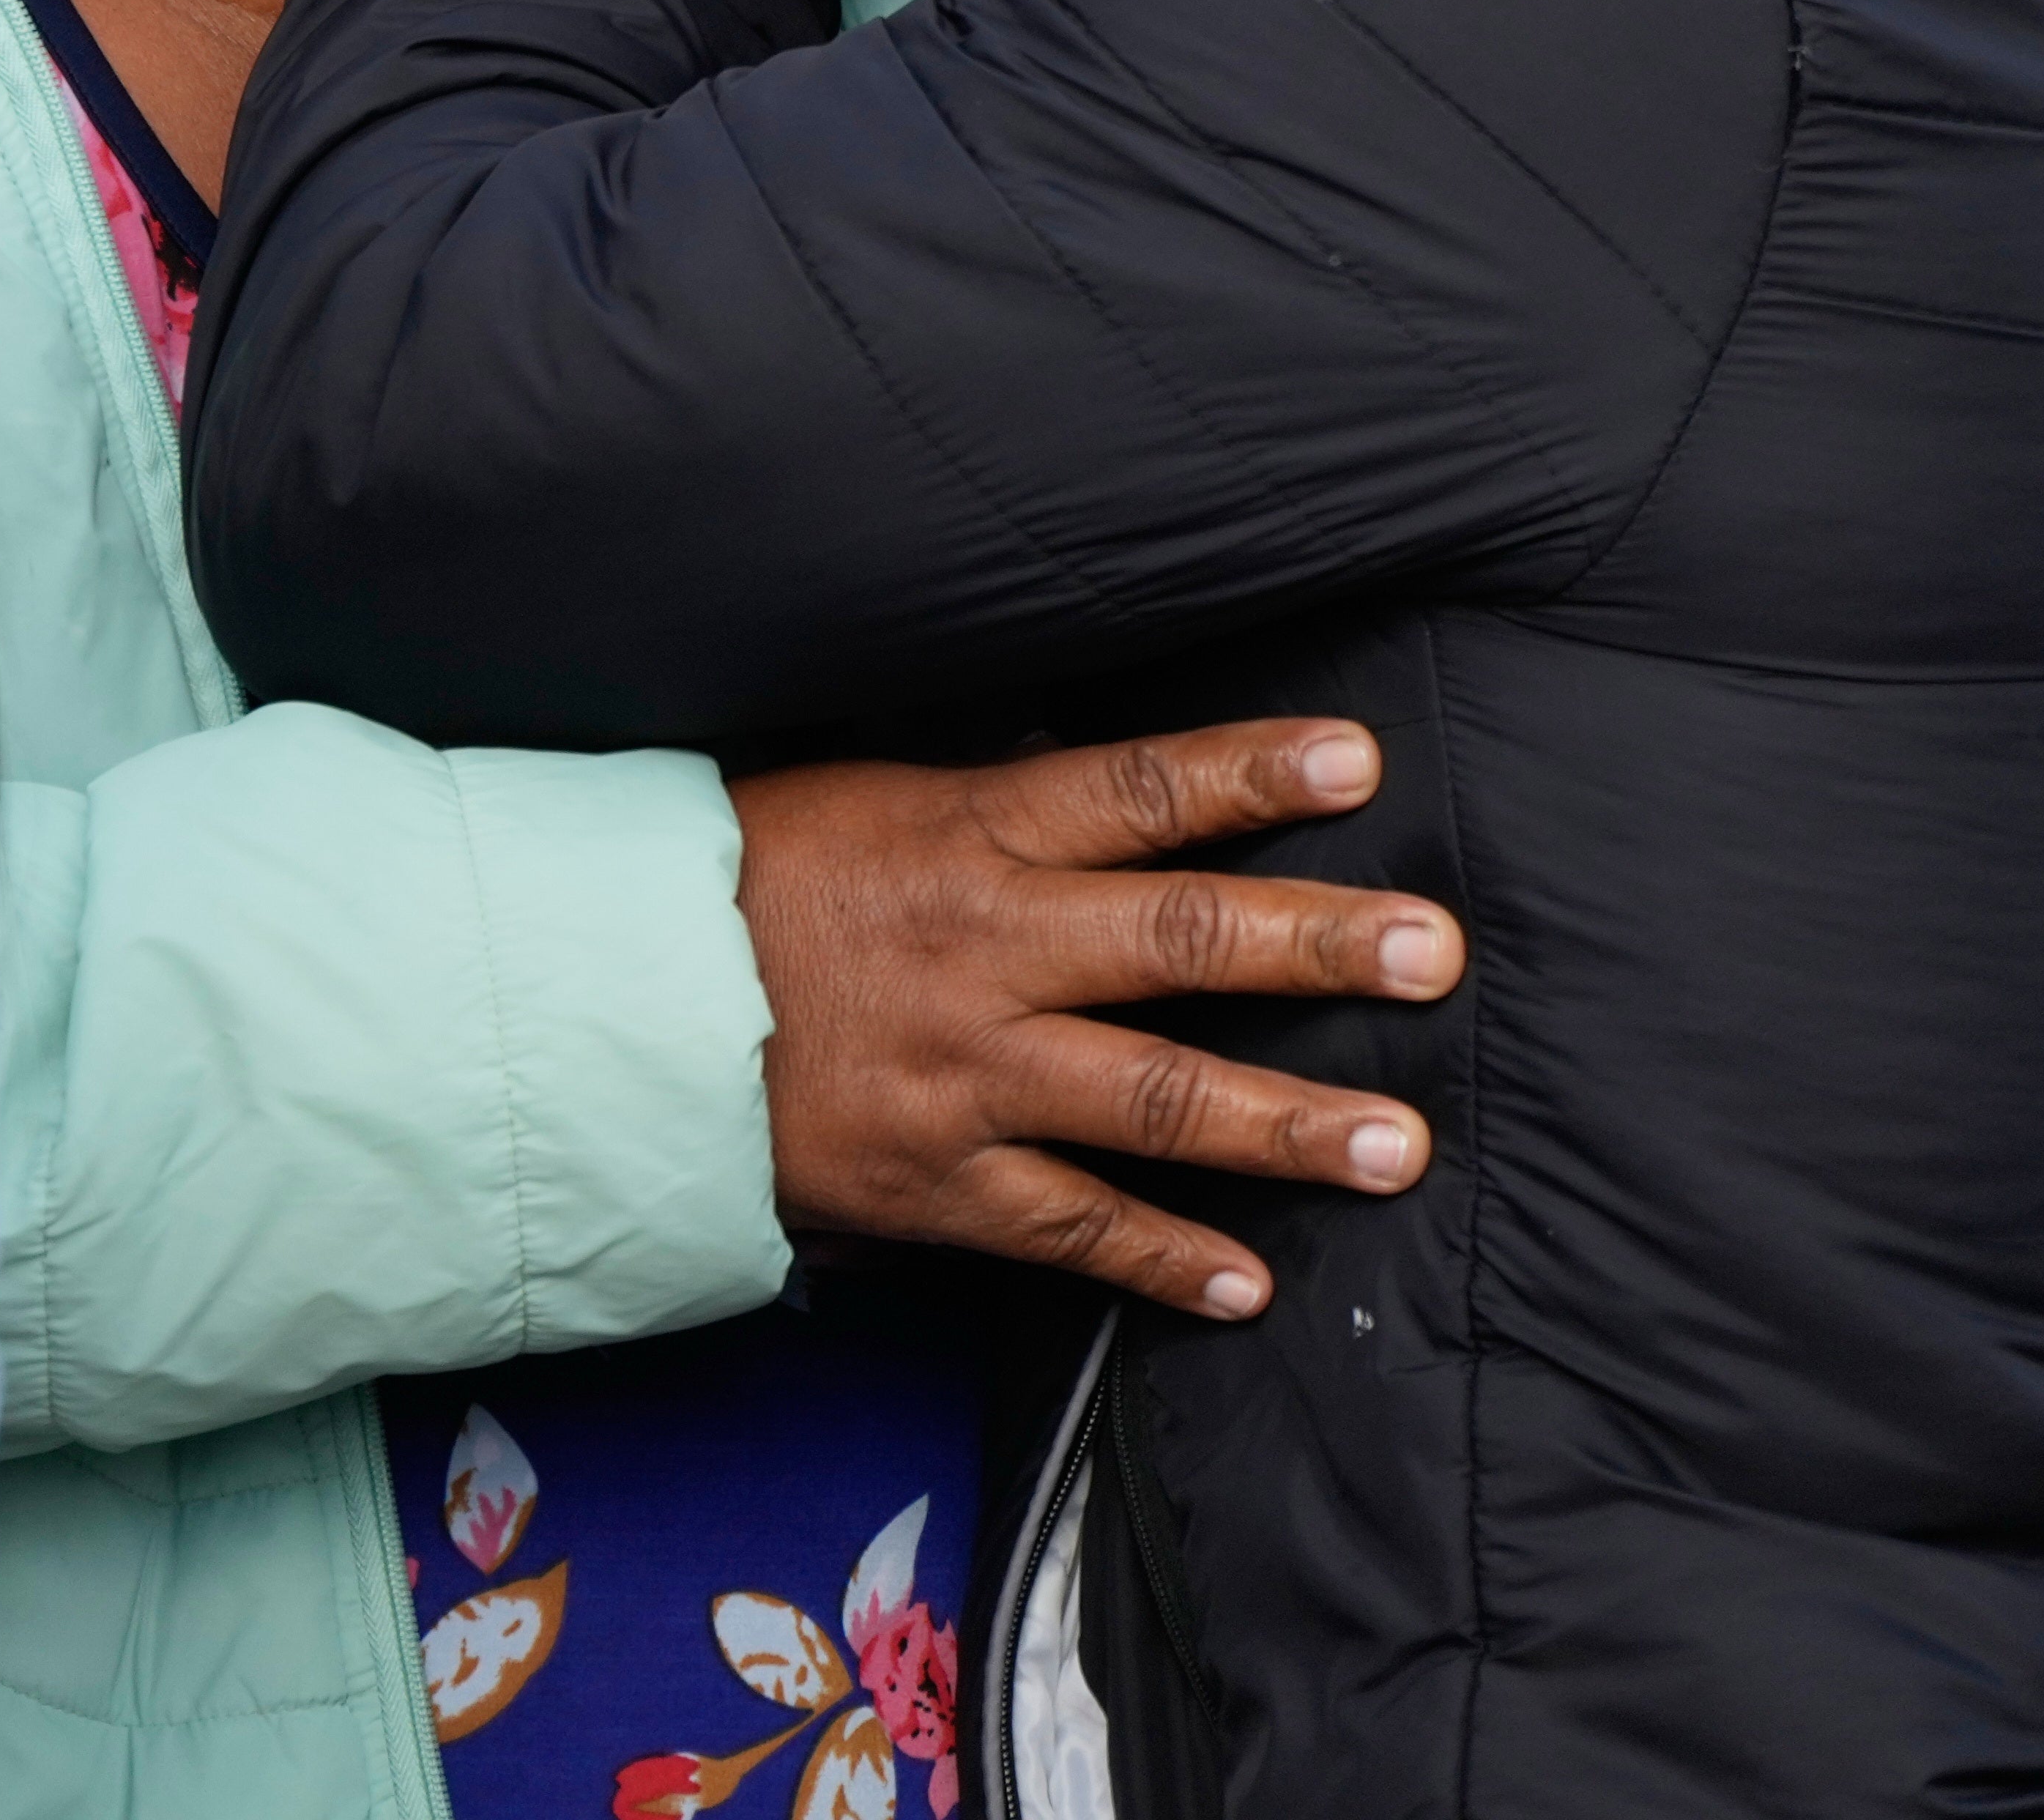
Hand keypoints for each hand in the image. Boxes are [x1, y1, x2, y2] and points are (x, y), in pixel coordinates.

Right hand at [730, 719, 1455, 1322]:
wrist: (610, 1005)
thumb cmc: (741, 882)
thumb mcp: (868, 798)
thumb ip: (1001, 806)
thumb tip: (1120, 793)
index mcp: (965, 835)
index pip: (1135, 792)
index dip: (1249, 771)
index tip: (1359, 759)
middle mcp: (984, 951)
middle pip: (1181, 939)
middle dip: (1318, 945)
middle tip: (1434, 952)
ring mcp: (965, 1075)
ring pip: (1154, 1099)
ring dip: (1286, 1126)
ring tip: (1397, 1145)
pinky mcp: (934, 1181)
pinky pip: (1069, 1231)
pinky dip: (1163, 1262)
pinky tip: (1251, 1284)